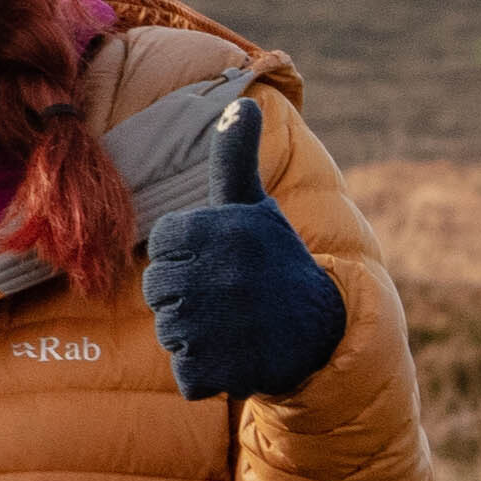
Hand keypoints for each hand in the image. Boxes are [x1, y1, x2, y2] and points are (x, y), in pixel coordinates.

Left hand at [141, 97, 349, 403]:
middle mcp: (217, 275)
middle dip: (186, 298)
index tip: (221, 260)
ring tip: (234, 325)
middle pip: (158, 292)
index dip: (188, 256)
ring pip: (169, 334)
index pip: (164, 245)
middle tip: (227, 298)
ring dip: (195, 336)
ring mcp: (218, 325)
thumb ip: (234, 159)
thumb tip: (239, 106)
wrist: (323, 329)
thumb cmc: (277, 261)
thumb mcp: (255, 206)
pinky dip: (206, 373)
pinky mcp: (221, 370)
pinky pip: (186, 374)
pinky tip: (237, 355)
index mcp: (218, 229)